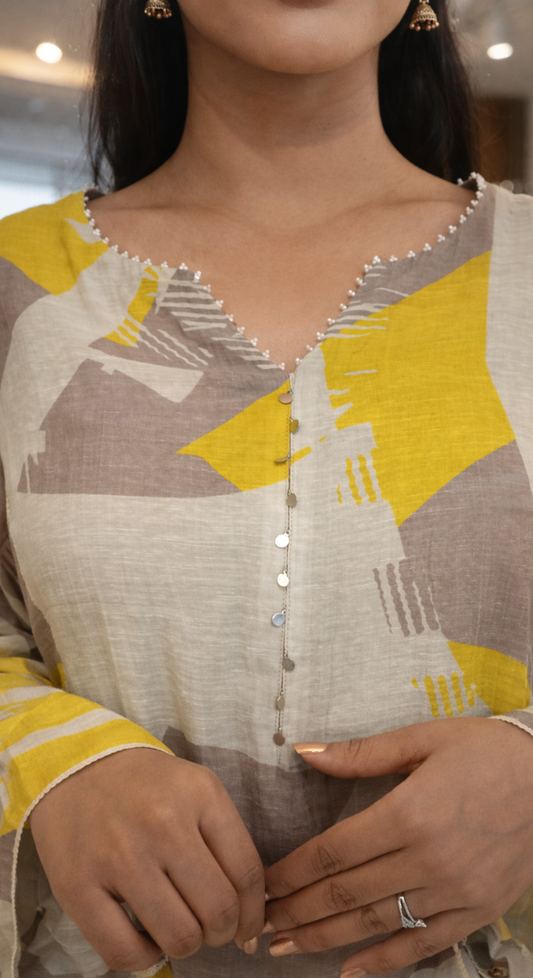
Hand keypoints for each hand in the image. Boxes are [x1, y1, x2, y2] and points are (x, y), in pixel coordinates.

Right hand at [30, 748, 264, 971]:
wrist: (75, 765)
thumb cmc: (145, 785)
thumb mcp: (196, 790)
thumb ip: (226, 842)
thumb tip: (249, 920)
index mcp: (200, 794)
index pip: (247, 873)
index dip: (254, 913)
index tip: (247, 926)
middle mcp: (163, 823)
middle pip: (219, 911)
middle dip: (223, 932)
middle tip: (210, 927)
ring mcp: (119, 856)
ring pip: (180, 937)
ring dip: (187, 944)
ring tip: (178, 927)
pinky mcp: (77, 885)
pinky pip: (126, 952)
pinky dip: (145, 957)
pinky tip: (146, 936)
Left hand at [264, 717, 532, 975]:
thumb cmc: (483, 751)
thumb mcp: (422, 739)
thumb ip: (359, 753)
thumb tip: (300, 749)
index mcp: (409, 812)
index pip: (333, 852)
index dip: (292, 872)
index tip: (262, 883)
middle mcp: (427, 859)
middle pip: (346, 894)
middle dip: (297, 911)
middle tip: (259, 924)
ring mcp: (454, 892)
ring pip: (376, 924)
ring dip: (325, 939)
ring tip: (285, 948)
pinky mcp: (478, 912)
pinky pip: (423, 945)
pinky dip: (384, 963)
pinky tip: (350, 972)